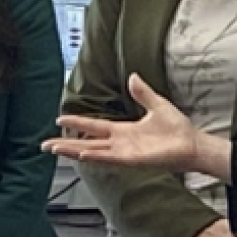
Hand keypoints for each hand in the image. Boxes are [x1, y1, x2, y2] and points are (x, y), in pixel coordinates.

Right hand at [44, 73, 209, 173]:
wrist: (192, 143)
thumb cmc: (177, 129)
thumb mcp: (156, 104)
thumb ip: (142, 92)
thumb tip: (132, 76)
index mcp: (123, 131)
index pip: (93, 126)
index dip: (77, 123)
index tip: (59, 120)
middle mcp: (119, 143)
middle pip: (85, 143)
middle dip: (65, 144)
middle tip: (45, 145)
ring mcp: (124, 153)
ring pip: (92, 152)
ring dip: (72, 150)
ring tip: (54, 149)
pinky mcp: (132, 160)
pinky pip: (109, 158)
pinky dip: (95, 156)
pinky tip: (81, 154)